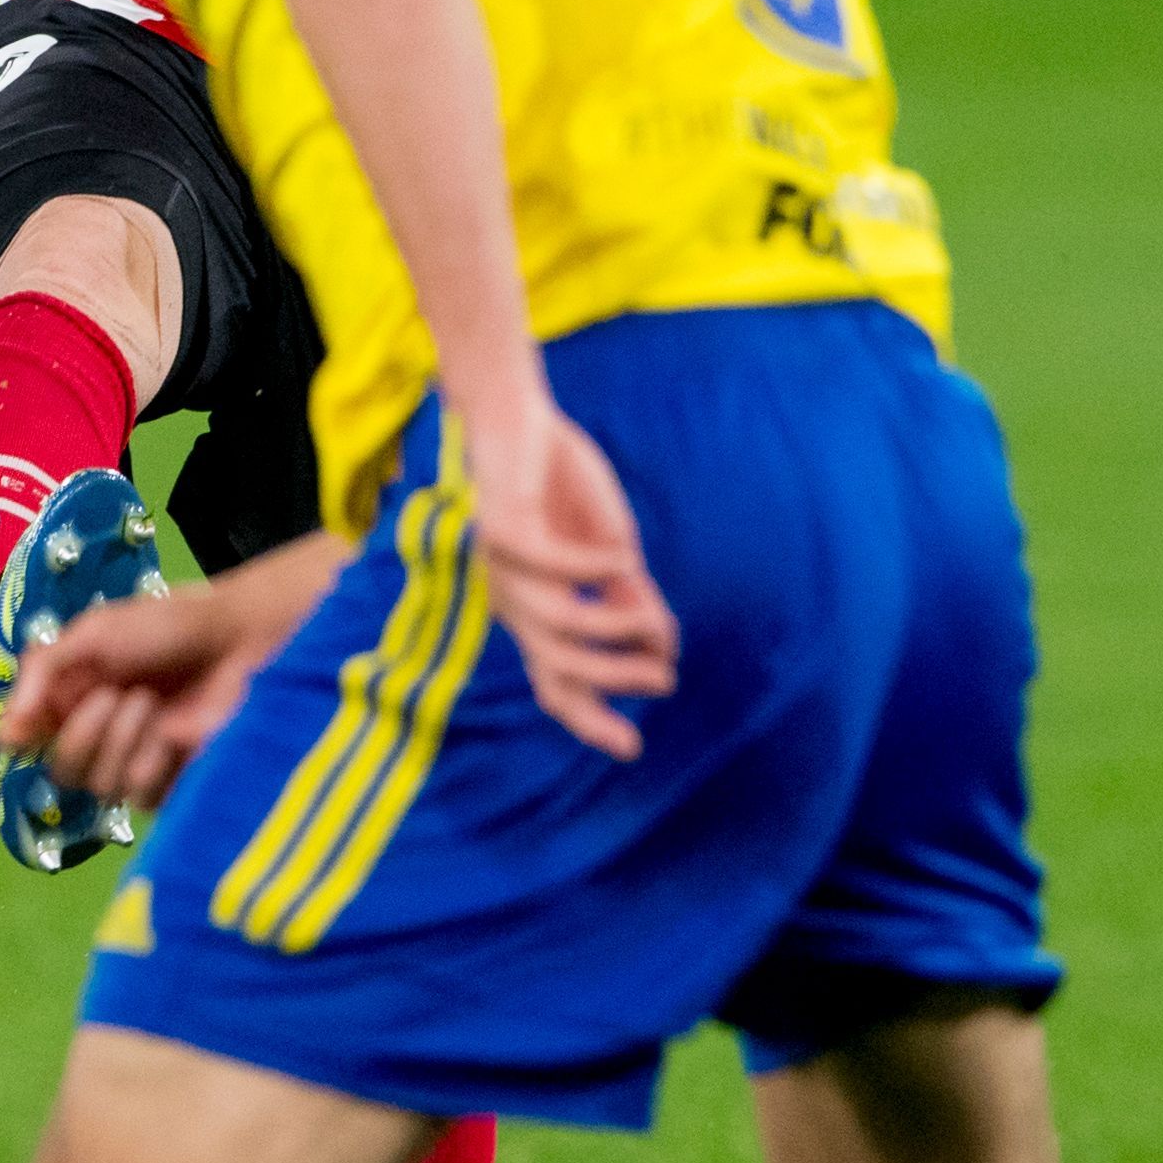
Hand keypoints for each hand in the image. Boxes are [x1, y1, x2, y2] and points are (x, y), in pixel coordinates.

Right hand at [0, 538, 345, 815]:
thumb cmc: (168, 626)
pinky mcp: (174, 783)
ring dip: (122, 741)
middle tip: (119, 695)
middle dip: (84, 734)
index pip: (27, 738)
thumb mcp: (92, 632)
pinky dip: (152, 761)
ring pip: (99, 786)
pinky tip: (176, 732)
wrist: (237, 639)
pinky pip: (139, 796)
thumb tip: (4, 736)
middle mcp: (98, 735)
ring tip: (153, 703)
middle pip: (61, 770)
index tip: (35, 722)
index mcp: (72, 698)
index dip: (27, 734)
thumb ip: (42, 674)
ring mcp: (136, 761)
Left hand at [460, 391, 676, 758]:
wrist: (515, 414)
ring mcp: (500, 569)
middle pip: (556, 666)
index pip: (554, 681)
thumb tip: (663, 643)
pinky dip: (595, 566)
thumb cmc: (560, 480)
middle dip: (613, 679)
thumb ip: (627, 594)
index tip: (632, 748)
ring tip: (656, 621)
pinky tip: (626, 557)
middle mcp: (510, 599)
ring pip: (557, 622)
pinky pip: (552, 564)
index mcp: (532, 610)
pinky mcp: (500, 528)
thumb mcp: (608, 545)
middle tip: (662, 678)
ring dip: (613, 627)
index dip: (589, 718)